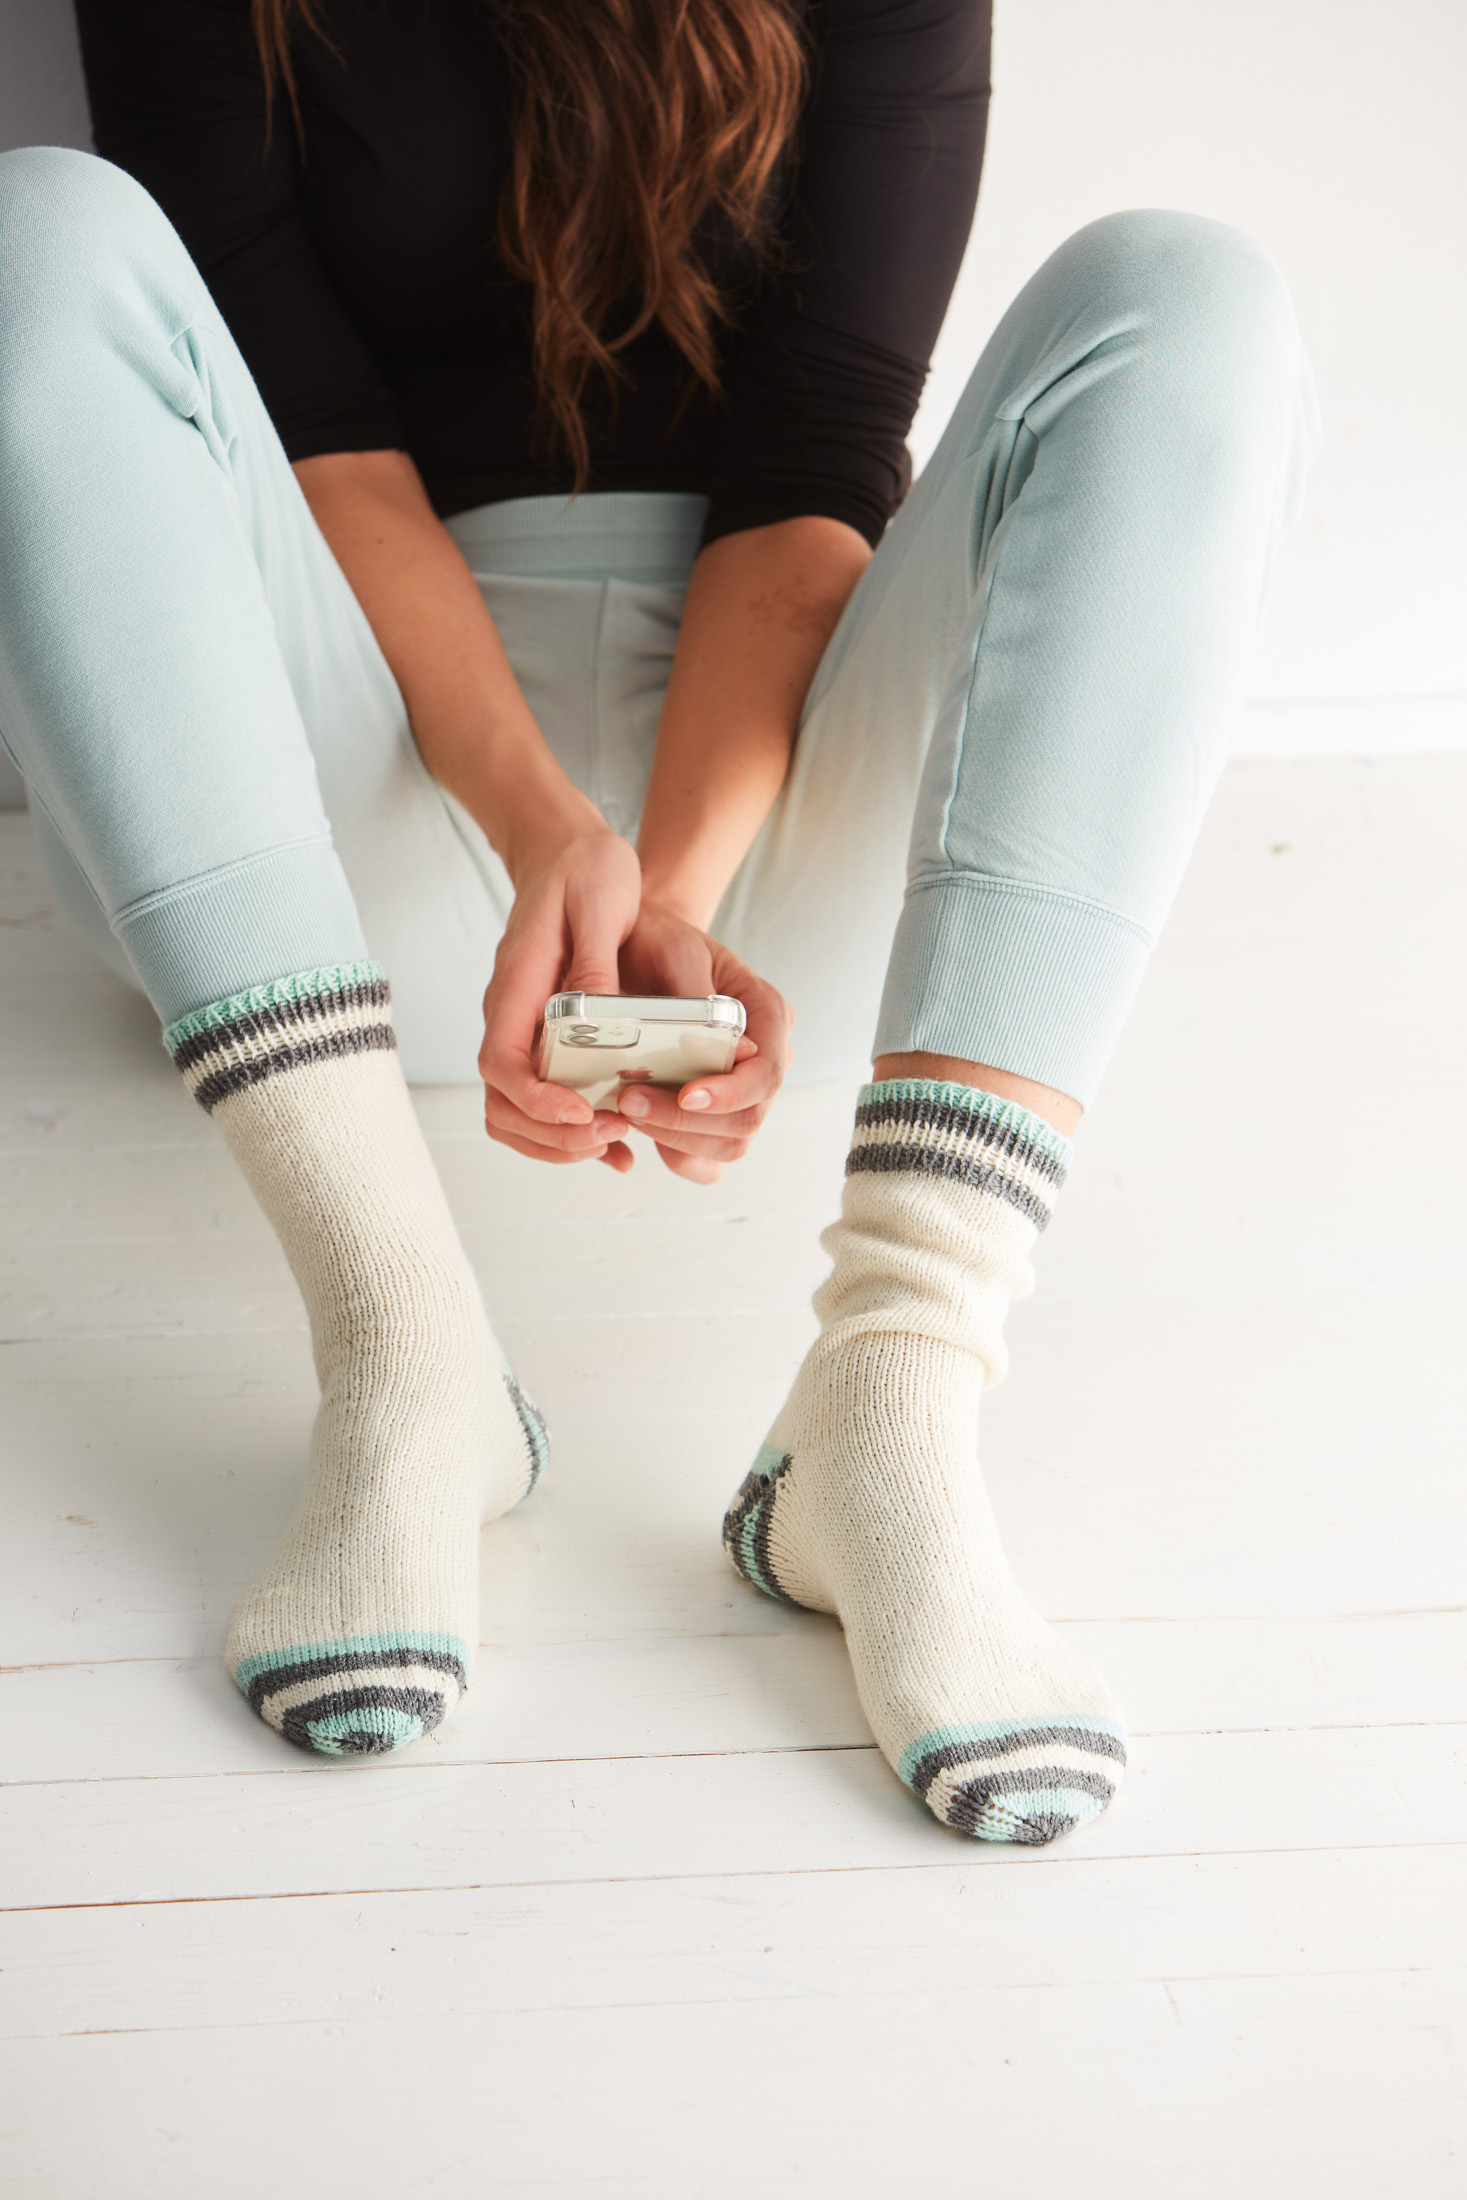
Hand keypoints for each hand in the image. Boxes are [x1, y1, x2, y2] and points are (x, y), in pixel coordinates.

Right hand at [479, 826, 641, 1171]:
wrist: (568, 850)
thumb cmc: (586, 870)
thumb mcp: (601, 902)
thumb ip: (597, 962)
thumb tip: (600, 1018)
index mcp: (518, 984)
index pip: (502, 1062)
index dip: (537, 1101)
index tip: (585, 1113)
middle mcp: (509, 1013)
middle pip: (501, 1101)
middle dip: (552, 1133)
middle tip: (612, 1135)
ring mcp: (522, 1027)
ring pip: (514, 1110)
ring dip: (558, 1140)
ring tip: (616, 1142)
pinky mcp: (543, 1035)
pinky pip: (540, 1097)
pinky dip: (569, 1128)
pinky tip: (617, 1138)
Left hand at [612, 900, 792, 1183]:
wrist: (637, 946)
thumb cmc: (657, 942)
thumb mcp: (675, 952)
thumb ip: (702, 998)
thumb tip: (739, 1050)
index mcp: (769, 1014)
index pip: (767, 1073)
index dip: (730, 1094)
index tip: (687, 1094)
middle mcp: (764, 1059)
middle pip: (747, 1121)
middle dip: (688, 1122)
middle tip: (629, 1102)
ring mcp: (739, 1091)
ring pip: (726, 1146)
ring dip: (675, 1139)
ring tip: (627, 1111)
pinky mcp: (711, 1115)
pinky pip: (704, 1159)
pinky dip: (672, 1154)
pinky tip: (637, 1130)